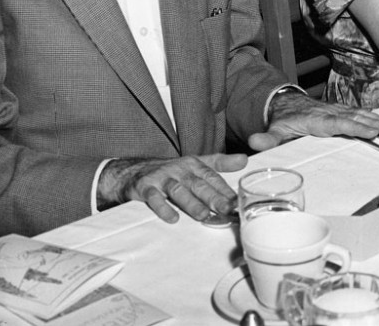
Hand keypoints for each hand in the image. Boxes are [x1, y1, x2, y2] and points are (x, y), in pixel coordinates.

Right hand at [97, 153, 247, 223]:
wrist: (134, 171)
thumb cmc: (172, 171)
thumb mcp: (196, 163)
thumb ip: (220, 163)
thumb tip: (245, 160)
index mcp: (193, 164)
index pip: (212, 177)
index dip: (225, 189)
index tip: (237, 202)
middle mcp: (179, 169)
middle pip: (198, 184)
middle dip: (213, 197)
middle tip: (226, 209)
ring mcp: (161, 178)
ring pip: (178, 190)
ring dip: (191, 203)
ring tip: (203, 216)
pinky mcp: (144, 187)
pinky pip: (154, 198)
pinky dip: (163, 208)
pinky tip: (172, 218)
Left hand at [247, 92, 378, 151]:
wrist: (286, 104)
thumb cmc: (283, 121)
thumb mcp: (273, 131)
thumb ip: (266, 140)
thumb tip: (254, 143)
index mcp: (316, 120)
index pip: (337, 124)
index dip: (354, 127)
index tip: (370, 131)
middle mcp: (330, 113)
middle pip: (354, 118)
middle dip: (373, 123)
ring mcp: (337, 111)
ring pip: (359, 114)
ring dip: (377, 120)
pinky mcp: (342, 112)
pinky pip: (359, 114)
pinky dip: (374, 117)